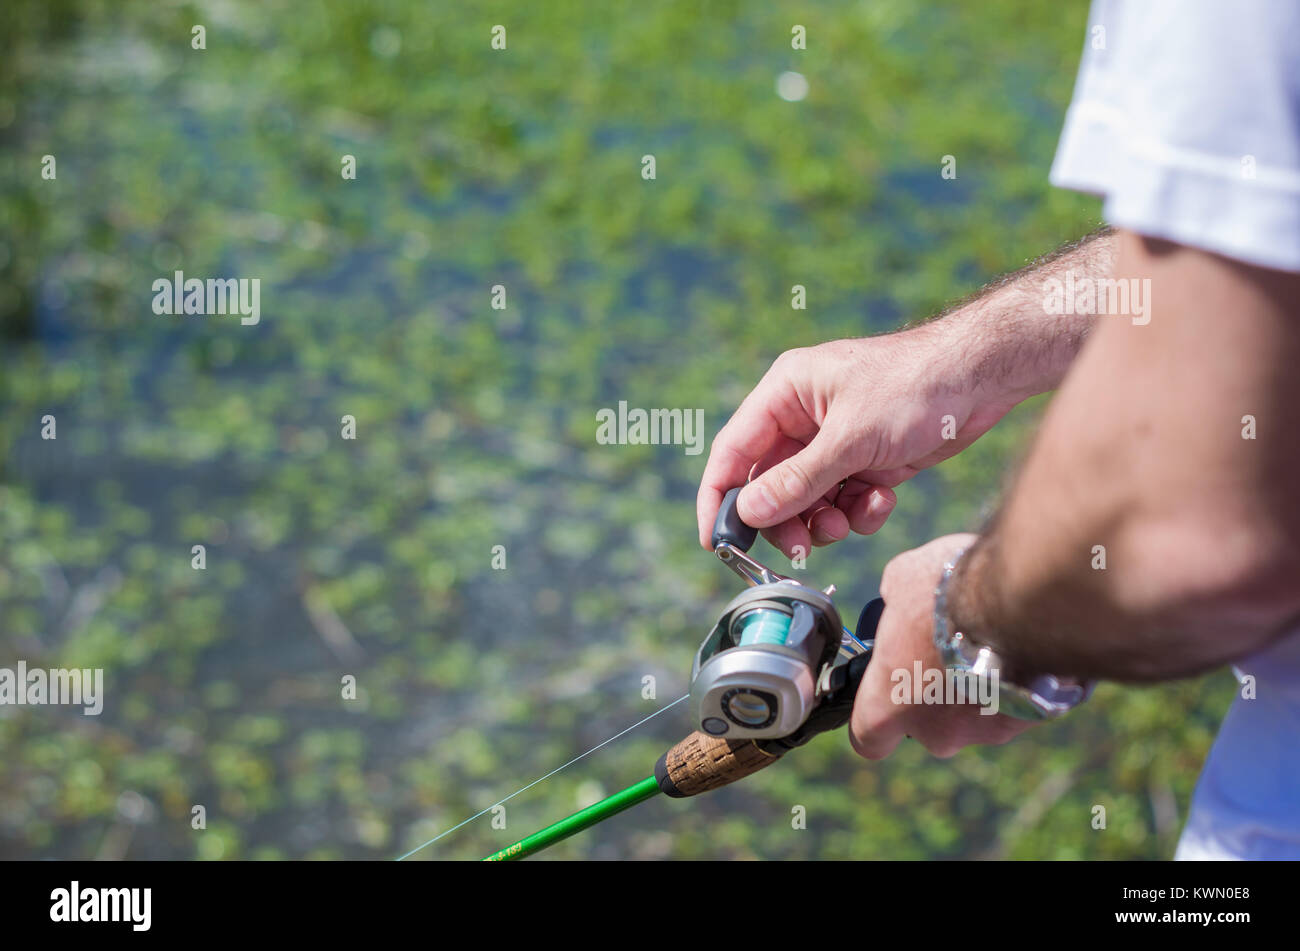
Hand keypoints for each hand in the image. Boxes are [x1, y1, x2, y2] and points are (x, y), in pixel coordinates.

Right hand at [696, 334, 1014, 557]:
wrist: (983, 378)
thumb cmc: (915, 385)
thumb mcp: (851, 438)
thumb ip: (798, 480)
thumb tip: (749, 512)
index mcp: (785, 393)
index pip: (733, 451)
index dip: (719, 497)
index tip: (716, 541)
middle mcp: (802, 417)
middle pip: (769, 484)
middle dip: (786, 518)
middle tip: (803, 546)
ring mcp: (834, 440)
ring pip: (807, 500)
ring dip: (826, 519)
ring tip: (852, 517)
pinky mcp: (864, 459)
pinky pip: (843, 500)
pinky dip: (858, 510)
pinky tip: (884, 497)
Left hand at [849, 533, 1033, 758]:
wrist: (1022, 597)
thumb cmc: (949, 590)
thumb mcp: (901, 581)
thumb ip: (895, 603)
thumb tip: (901, 598)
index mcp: (888, 706)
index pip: (869, 738)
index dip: (875, 717)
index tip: (884, 696)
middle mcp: (936, 733)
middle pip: (928, 724)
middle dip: (936, 693)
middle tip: (947, 650)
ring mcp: (985, 732)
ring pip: (975, 714)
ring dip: (978, 685)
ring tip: (990, 641)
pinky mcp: (1029, 721)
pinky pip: (1015, 703)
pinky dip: (1015, 680)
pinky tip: (1020, 645)